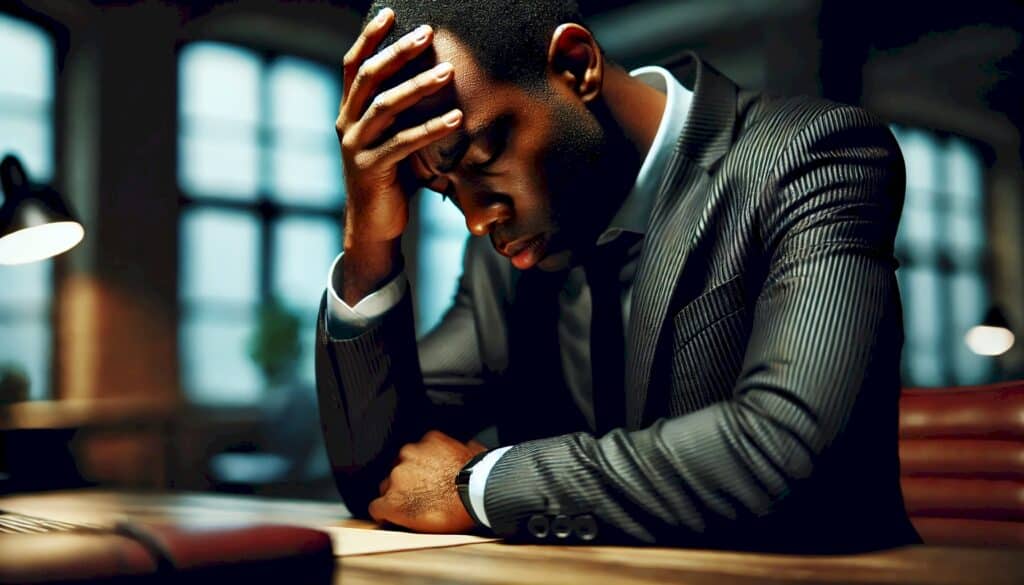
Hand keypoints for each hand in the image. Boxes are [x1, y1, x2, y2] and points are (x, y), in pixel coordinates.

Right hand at [335, 8, 462, 302]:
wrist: (375, 226)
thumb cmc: (393, 178)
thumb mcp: (396, 138)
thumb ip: (406, 112)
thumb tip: (439, 74)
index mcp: (349, 112)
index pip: (355, 65)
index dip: (370, 37)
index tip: (390, 11)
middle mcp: (347, 124)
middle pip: (369, 77)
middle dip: (398, 51)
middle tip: (427, 32)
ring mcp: (355, 147)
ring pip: (384, 106)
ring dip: (418, 86)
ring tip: (448, 72)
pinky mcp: (371, 170)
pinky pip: (403, 143)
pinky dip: (431, 129)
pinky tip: (456, 118)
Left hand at [369, 430, 486, 532]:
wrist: (474, 493)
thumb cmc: (479, 475)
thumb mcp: (473, 451)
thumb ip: (461, 448)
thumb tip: (468, 449)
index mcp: (428, 441)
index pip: (415, 454)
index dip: (420, 469)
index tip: (427, 478)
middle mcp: (408, 455)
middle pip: (399, 470)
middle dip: (407, 482)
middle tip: (422, 495)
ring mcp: (397, 478)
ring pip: (387, 488)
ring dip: (397, 497)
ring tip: (412, 510)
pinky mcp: (392, 501)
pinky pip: (377, 508)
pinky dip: (384, 514)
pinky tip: (391, 519)